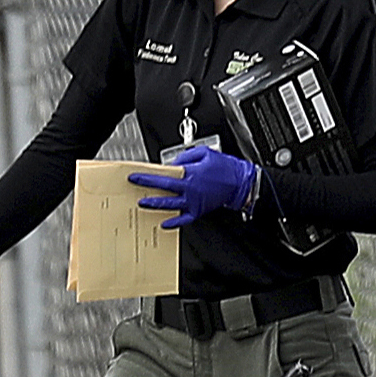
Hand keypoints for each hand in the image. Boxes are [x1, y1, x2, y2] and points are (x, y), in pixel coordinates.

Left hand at [133, 146, 258, 230]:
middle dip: (147, 190)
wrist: (240, 182)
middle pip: (164, 191)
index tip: (136, 176)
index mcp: (190, 174)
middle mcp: (190, 190)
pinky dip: (174, 223)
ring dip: (156, 205)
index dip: (148, 177)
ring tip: (144, 204)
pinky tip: (165, 223)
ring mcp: (194, 202)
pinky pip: (184, 219)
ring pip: (171, 205)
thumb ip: (185, 156)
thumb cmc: (225, 167)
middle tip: (135, 189)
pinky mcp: (200, 211)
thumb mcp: (204, 153)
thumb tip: (173, 163)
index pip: (164, 176)